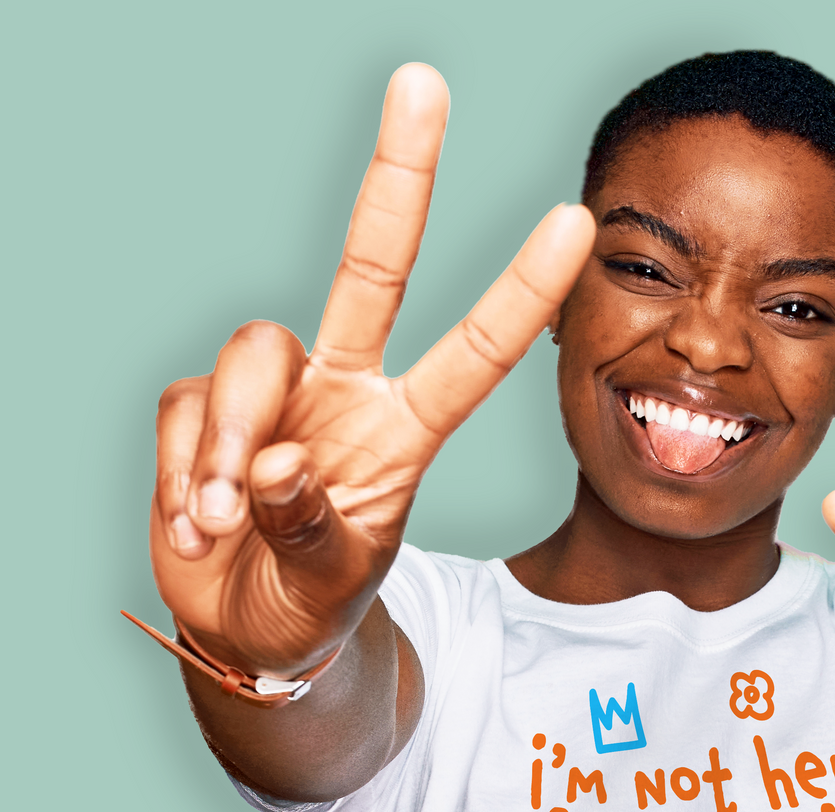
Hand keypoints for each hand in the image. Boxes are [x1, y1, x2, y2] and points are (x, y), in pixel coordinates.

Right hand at [149, 64, 595, 675]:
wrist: (244, 629)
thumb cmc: (309, 603)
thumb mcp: (331, 586)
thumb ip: (311, 529)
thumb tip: (276, 465)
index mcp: (402, 435)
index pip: (472, 354)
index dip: (518, 292)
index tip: (569, 224)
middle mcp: (344, 393)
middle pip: (369, 268)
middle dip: (398, 178)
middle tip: (426, 81)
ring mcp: (273, 395)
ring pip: (253, 350)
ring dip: (232, 439)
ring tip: (222, 519)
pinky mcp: (199, 405)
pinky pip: (187, 404)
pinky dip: (186, 468)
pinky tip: (197, 519)